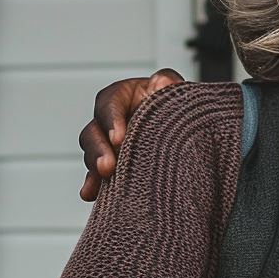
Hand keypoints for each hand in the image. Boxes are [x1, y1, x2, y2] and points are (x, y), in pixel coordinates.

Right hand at [79, 68, 184, 199]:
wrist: (188, 129)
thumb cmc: (179, 105)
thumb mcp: (177, 90)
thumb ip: (169, 83)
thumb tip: (161, 84)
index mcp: (123, 95)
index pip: (109, 103)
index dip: (111, 120)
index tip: (119, 139)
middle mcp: (111, 119)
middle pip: (93, 131)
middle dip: (98, 150)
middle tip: (107, 167)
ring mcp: (109, 143)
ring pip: (92, 153)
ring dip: (94, 168)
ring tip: (101, 182)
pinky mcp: (114, 163)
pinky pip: (97, 175)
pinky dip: (93, 185)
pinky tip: (90, 194)